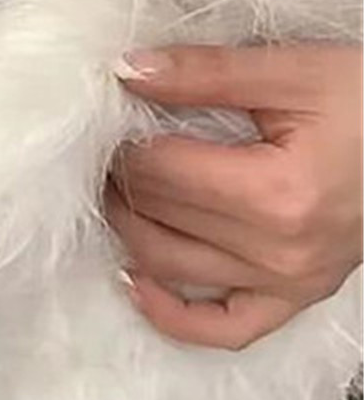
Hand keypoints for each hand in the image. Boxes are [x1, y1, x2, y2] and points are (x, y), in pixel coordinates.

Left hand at [104, 42, 362, 349]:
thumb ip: (207, 73)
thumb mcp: (296, 70)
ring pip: (170, 267)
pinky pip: (224, 329)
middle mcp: (281, 251)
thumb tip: (127, 71)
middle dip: (118, 178)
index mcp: (279, 193)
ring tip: (111, 189)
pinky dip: (170, 314)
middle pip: (158, 216)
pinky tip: (134, 280)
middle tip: (101, 146)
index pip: (160, 172)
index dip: (120, 140)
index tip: (107, 115)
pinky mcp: (298, 298)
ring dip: (126, 229)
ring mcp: (291, 283)